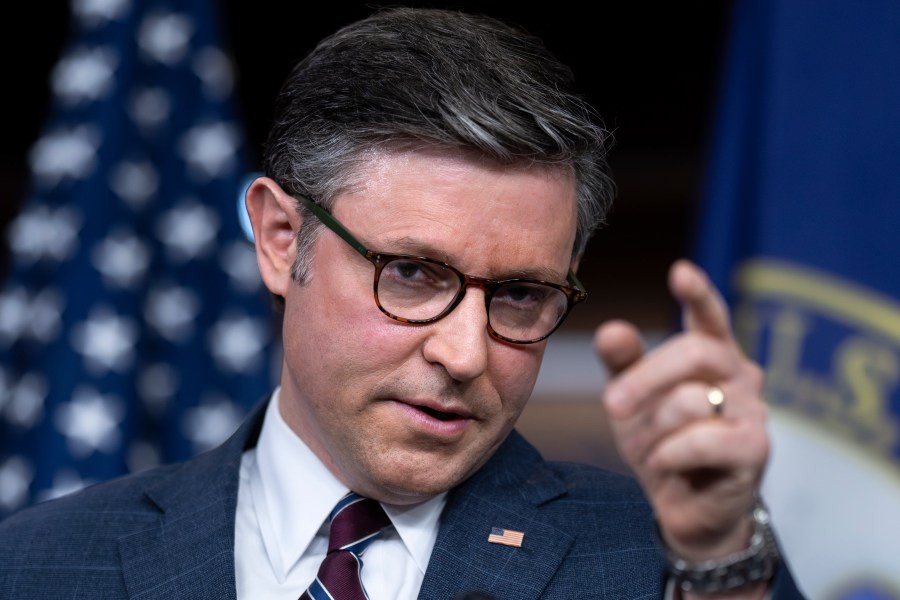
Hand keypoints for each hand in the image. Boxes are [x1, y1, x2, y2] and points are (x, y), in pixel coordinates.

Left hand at [595, 259, 768, 561]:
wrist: (686, 506)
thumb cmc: (662, 439)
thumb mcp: (633, 398)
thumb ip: (622, 363)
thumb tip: (611, 329)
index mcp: (711, 354)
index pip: (709, 316)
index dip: (697, 294)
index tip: (680, 272)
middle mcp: (739, 373)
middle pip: (692, 353)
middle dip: (644, 379)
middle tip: (612, 404)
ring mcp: (753, 410)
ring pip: (690, 400)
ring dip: (655, 429)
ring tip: (655, 449)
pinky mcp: (755, 449)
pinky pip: (698, 440)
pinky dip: (670, 454)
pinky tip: (667, 465)